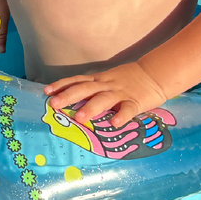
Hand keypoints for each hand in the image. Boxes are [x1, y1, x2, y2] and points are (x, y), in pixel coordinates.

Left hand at [44, 62, 165, 126]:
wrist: (154, 74)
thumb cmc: (127, 80)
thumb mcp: (107, 80)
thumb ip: (92, 89)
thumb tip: (70, 98)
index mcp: (98, 80)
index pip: (77, 80)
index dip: (61, 85)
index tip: (46, 91)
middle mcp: (106, 85)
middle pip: (85, 89)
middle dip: (68, 96)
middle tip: (53, 104)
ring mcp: (121, 93)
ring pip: (104, 99)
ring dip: (91, 108)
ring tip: (80, 118)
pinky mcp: (136, 102)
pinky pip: (128, 109)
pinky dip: (121, 116)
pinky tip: (115, 124)